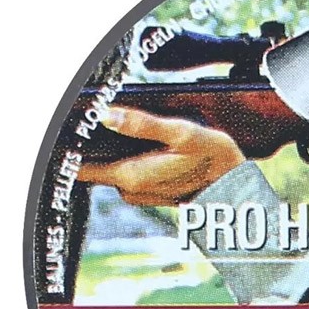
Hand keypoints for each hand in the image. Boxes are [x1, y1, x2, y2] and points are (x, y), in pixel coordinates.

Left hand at [77, 107, 244, 204]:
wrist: (236, 184)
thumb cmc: (212, 156)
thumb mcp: (181, 132)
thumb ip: (142, 124)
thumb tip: (106, 115)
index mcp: (131, 175)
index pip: (80, 166)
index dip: (73, 147)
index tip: (72, 127)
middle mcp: (130, 189)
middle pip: (95, 163)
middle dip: (97, 142)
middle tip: (104, 115)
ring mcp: (139, 193)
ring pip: (111, 166)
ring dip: (115, 149)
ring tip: (128, 126)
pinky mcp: (148, 193)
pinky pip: (126, 172)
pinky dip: (129, 157)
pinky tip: (146, 143)